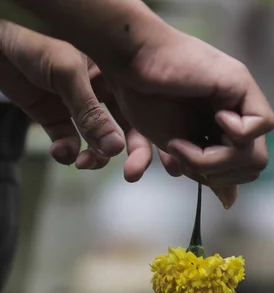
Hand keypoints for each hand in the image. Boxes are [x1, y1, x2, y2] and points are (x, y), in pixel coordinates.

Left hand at [0, 23, 128, 169]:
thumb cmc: (33, 39)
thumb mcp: (69, 75)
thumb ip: (92, 114)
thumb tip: (116, 148)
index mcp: (112, 75)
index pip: (137, 110)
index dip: (143, 137)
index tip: (140, 162)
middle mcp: (98, 92)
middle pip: (121, 131)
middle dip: (123, 153)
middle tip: (128, 174)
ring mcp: (76, 107)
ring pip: (95, 143)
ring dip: (93, 157)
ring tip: (82, 161)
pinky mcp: (53, 118)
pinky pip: (68, 143)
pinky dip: (65, 153)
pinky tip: (60, 151)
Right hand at [103, 23, 273, 207]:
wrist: (130, 64)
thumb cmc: (145, 100)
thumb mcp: (179, 149)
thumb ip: (207, 172)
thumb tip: (230, 202)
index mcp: (224, 132)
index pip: (241, 172)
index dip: (217, 178)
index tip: (183, 163)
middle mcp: (238, 116)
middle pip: (254, 168)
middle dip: (217, 174)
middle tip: (183, 152)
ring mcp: (242, 100)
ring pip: (258, 156)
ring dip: (217, 160)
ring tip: (184, 143)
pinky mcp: (242, 83)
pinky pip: (262, 125)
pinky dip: (237, 132)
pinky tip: (215, 117)